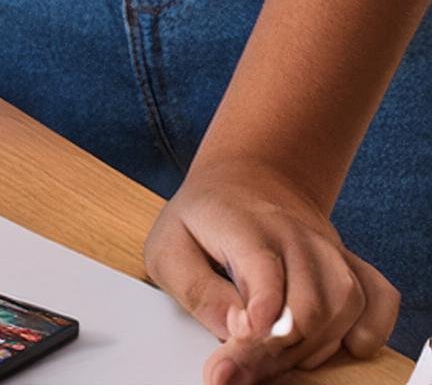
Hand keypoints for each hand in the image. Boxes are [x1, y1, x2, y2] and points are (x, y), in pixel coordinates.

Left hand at [145, 155, 399, 380]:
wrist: (244, 182)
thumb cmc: (201, 221)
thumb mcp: (168, 248)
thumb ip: (196, 290)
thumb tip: (235, 330)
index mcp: (241, 223)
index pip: (263, 269)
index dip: (260, 314)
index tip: (243, 339)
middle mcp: (291, 232)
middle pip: (306, 304)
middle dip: (277, 349)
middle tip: (242, 371)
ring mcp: (326, 246)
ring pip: (344, 305)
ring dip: (315, 346)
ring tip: (276, 355)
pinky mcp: (350, 262)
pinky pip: (379, 298)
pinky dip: (368, 329)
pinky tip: (341, 344)